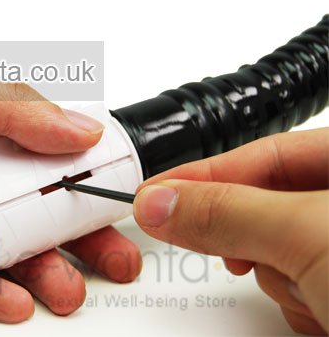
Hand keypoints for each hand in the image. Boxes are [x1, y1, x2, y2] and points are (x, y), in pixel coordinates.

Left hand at [0, 57, 141, 322]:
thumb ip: (2, 104)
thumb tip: (78, 127)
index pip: (41, 146)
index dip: (81, 170)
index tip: (113, 193)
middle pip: (34, 203)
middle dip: (78, 230)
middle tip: (112, 254)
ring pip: (7, 244)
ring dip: (45, 269)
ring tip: (66, 288)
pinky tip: (16, 299)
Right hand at [133, 128, 327, 334]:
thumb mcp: (310, 235)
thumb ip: (229, 213)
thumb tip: (159, 202)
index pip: (265, 152)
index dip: (206, 171)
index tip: (156, 192)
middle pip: (266, 204)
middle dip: (248, 235)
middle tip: (219, 246)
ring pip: (278, 251)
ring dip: (279, 278)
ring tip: (313, 294)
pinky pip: (295, 287)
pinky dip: (294, 303)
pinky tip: (321, 315)